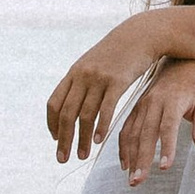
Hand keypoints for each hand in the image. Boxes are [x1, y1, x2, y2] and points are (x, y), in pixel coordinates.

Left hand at [46, 14, 168, 162]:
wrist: (141, 34)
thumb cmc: (118, 52)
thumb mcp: (94, 62)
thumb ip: (82, 80)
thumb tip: (73, 99)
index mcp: (74, 73)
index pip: (54, 103)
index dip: (53, 124)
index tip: (56, 140)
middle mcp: (83, 76)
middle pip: (67, 114)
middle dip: (64, 139)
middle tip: (62, 159)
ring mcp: (99, 78)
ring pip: (85, 115)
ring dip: (81, 139)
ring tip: (82, 156)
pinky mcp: (117, 81)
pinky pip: (106, 109)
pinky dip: (100, 127)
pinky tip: (99, 140)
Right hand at [118, 60, 194, 183]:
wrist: (179, 63)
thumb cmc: (194, 86)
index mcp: (173, 100)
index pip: (168, 126)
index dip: (166, 147)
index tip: (164, 168)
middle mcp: (153, 102)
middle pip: (146, 134)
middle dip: (142, 159)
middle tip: (138, 181)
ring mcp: (142, 104)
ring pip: (133, 134)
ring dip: (131, 157)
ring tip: (132, 179)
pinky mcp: (135, 107)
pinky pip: (126, 129)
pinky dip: (123, 146)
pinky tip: (125, 164)